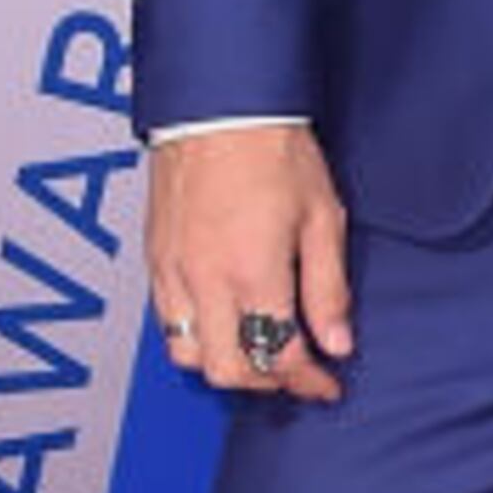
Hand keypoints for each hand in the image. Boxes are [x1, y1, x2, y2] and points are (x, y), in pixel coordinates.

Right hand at [147, 123, 354, 404]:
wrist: (219, 108)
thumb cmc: (274, 151)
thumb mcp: (323, 218)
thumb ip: (328, 289)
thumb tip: (337, 343)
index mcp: (252, 272)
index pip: (279, 357)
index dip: (308, 381)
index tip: (326, 383)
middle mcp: (205, 280)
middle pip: (227, 371)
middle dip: (267, 384)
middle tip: (295, 372)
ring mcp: (173, 272)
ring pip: (186, 355)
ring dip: (225, 365)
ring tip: (259, 352)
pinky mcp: (154, 259)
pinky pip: (166, 322)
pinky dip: (195, 338)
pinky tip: (223, 323)